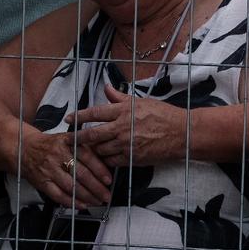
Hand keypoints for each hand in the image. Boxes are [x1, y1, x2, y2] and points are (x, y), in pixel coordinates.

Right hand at [19, 127, 114, 208]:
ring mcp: (49, 170)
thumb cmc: (50, 145)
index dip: (100, 170)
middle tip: (106, 195)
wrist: (23, 148)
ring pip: (71, 186)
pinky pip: (57, 194)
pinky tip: (80, 205)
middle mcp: (58, 156)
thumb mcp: (68, 139)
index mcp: (68, 143)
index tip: (108, 180)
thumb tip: (105, 162)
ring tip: (96, 201)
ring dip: (86, 196)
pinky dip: (70, 201)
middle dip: (96, 187)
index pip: (88, 157)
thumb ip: (84, 148)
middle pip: (81, 174)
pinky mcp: (42, 182)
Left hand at [67, 84, 191, 166]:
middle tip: (67, 139)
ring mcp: (126, 144)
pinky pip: (111, 161)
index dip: (79, 116)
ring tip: (85, 150)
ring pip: (99, 149)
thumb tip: (106, 88)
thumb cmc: (163, 114)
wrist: (181, 133)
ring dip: (91, 150)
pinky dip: (104, 160)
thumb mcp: (142, 102)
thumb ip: (121, 98)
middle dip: (76, 137)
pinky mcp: (132, 158)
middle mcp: (122, 127)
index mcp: (123, 111)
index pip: (95, 113)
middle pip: (91, 134)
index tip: (68, 119)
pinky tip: (101, 159)